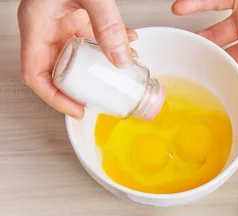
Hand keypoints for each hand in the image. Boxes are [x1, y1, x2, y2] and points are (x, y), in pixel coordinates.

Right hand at [18, 0, 136, 118]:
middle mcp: (46, 26)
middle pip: (60, 69)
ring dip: (104, 64)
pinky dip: (111, 42)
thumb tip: (123, 59)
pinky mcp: (74, 11)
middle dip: (86, 83)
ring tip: (128, 71)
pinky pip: (91, 35)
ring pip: (80, 54)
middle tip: (109, 94)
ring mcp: (60, 19)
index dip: (55, 98)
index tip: (78, 110)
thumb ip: (106, 24)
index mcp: (37, 25)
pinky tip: (130, 43)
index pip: (36, 74)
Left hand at [172, 0, 237, 124]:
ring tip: (179, 41)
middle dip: (207, 63)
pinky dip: (195, 5)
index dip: (230, 89)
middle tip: (187, 71)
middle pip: (225, 58)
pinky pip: (212, 2)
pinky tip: (180, 9)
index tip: (210, 102)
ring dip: (198, 36)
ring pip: (215, 32)